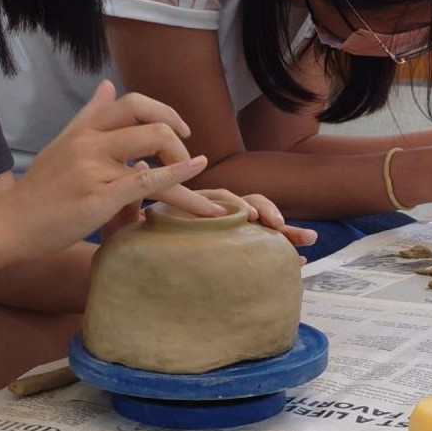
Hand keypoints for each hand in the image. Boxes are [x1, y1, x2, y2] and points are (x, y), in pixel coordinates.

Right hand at [0, 81, 225, 257]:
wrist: (10, 224)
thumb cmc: (40, 190)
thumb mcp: (62, 144)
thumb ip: (88, 115)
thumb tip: (107, 84)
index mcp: (84, 130)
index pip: (132, 103)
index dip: (164, 112)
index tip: (182, 131)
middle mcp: (89, 142)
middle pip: (151, 124)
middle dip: (178, 144)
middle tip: (187, 165)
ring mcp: (94, 168)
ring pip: (155, 152)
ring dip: (185, 168)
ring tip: (199, 191)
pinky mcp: (99, 197)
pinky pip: (146, 181)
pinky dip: (176, 177)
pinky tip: (194, 175)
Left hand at [100, 188, 316, 261]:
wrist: (126, 266)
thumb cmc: (127, 242)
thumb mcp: (124, 220)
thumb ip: (130, 198)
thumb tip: (139, 164)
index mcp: (194, 206)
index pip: (225, 199)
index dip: (241, 207)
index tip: (254, 220)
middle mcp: (214, 217)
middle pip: (250, 207)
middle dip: (270, 214)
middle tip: (279, 226)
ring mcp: (225, 235)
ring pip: (262, 226)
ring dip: (286, 229)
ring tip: (307, 241)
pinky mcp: (234, 254)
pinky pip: (262, 251)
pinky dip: (284, 253)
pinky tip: (301, 260)